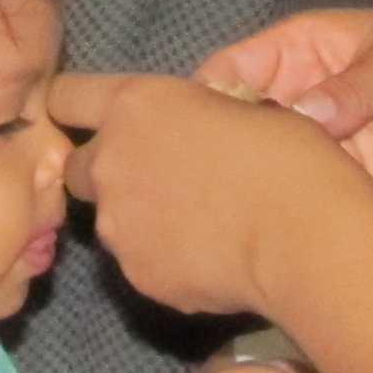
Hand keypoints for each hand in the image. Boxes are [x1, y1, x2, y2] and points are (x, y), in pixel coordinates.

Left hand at [50, 72, 372, 317]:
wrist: (306, 237)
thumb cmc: (288, 156)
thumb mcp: (242, 107)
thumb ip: (193, 114)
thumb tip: (192, 125)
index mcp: (135, 106)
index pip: (67, 95)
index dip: (77, 104)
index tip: (94, 116)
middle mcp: (110, 163)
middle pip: (79, 167)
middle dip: (108, 171)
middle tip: (161, 176)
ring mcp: (118, 227)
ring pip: (111, 220)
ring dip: (138, 218)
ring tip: (196, 224)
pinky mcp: (138, 276)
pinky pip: (141, 262)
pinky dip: (164, 259)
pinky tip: (209, 258)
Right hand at [193, 11, 372, 205]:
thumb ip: (351, 90)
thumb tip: (304, 117)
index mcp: (296, 50)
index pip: (230, 72)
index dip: (203, 101)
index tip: (185, 136)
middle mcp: (295, 97)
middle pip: (237, 127)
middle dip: (218, 153)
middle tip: (199, 187)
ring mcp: (316, 143)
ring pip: (264, 168)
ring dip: (248, 190)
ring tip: (227, 216)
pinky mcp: (342, 182)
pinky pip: (303, 199)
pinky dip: (286, 215)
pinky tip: (266, 233)